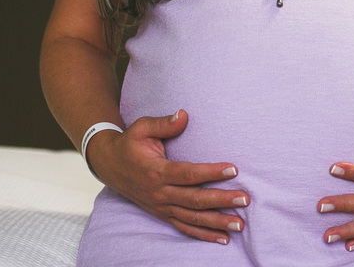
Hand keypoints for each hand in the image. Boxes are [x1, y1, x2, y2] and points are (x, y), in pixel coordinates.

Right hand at [86, 110, 248, 244]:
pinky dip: (203, 235)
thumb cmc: (130, 143)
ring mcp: (161, 206)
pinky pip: (185, 227)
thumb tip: (183, 114)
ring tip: (240, 225)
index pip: (188, 174)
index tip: (233, 169)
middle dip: (221, 200)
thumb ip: (163, 123)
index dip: (211, 172)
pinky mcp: (163, 214)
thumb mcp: (141, 128)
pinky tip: (222, 239)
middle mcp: (160, 193)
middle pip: (195, 200)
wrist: (109, 165)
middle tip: (245, 199)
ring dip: (217, 222)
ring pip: (192, 218)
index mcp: (156, 171)